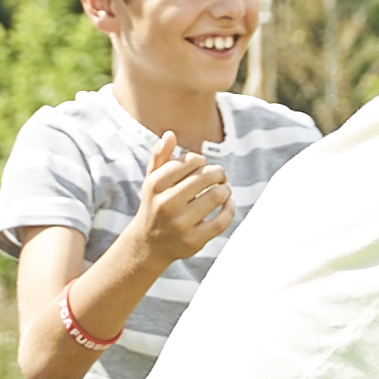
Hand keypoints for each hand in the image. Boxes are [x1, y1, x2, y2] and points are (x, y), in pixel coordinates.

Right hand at [126, 134, 237, 269]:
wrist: (148, 244)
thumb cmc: (155, 204)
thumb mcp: (152, 180)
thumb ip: (160, 156)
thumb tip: (170, 134)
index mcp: (156, 184)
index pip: (191, 161)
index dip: (202, 161)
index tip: (202, 166)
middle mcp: (166, 203)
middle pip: (206, 176)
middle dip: (218, 173)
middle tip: (220, 175)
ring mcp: (180, 223)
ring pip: (217, 196)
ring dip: (226, 189)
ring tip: (224, 189)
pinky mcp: (194, 240)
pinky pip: (222, 220)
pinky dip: (230, 208)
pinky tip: (228, 204)